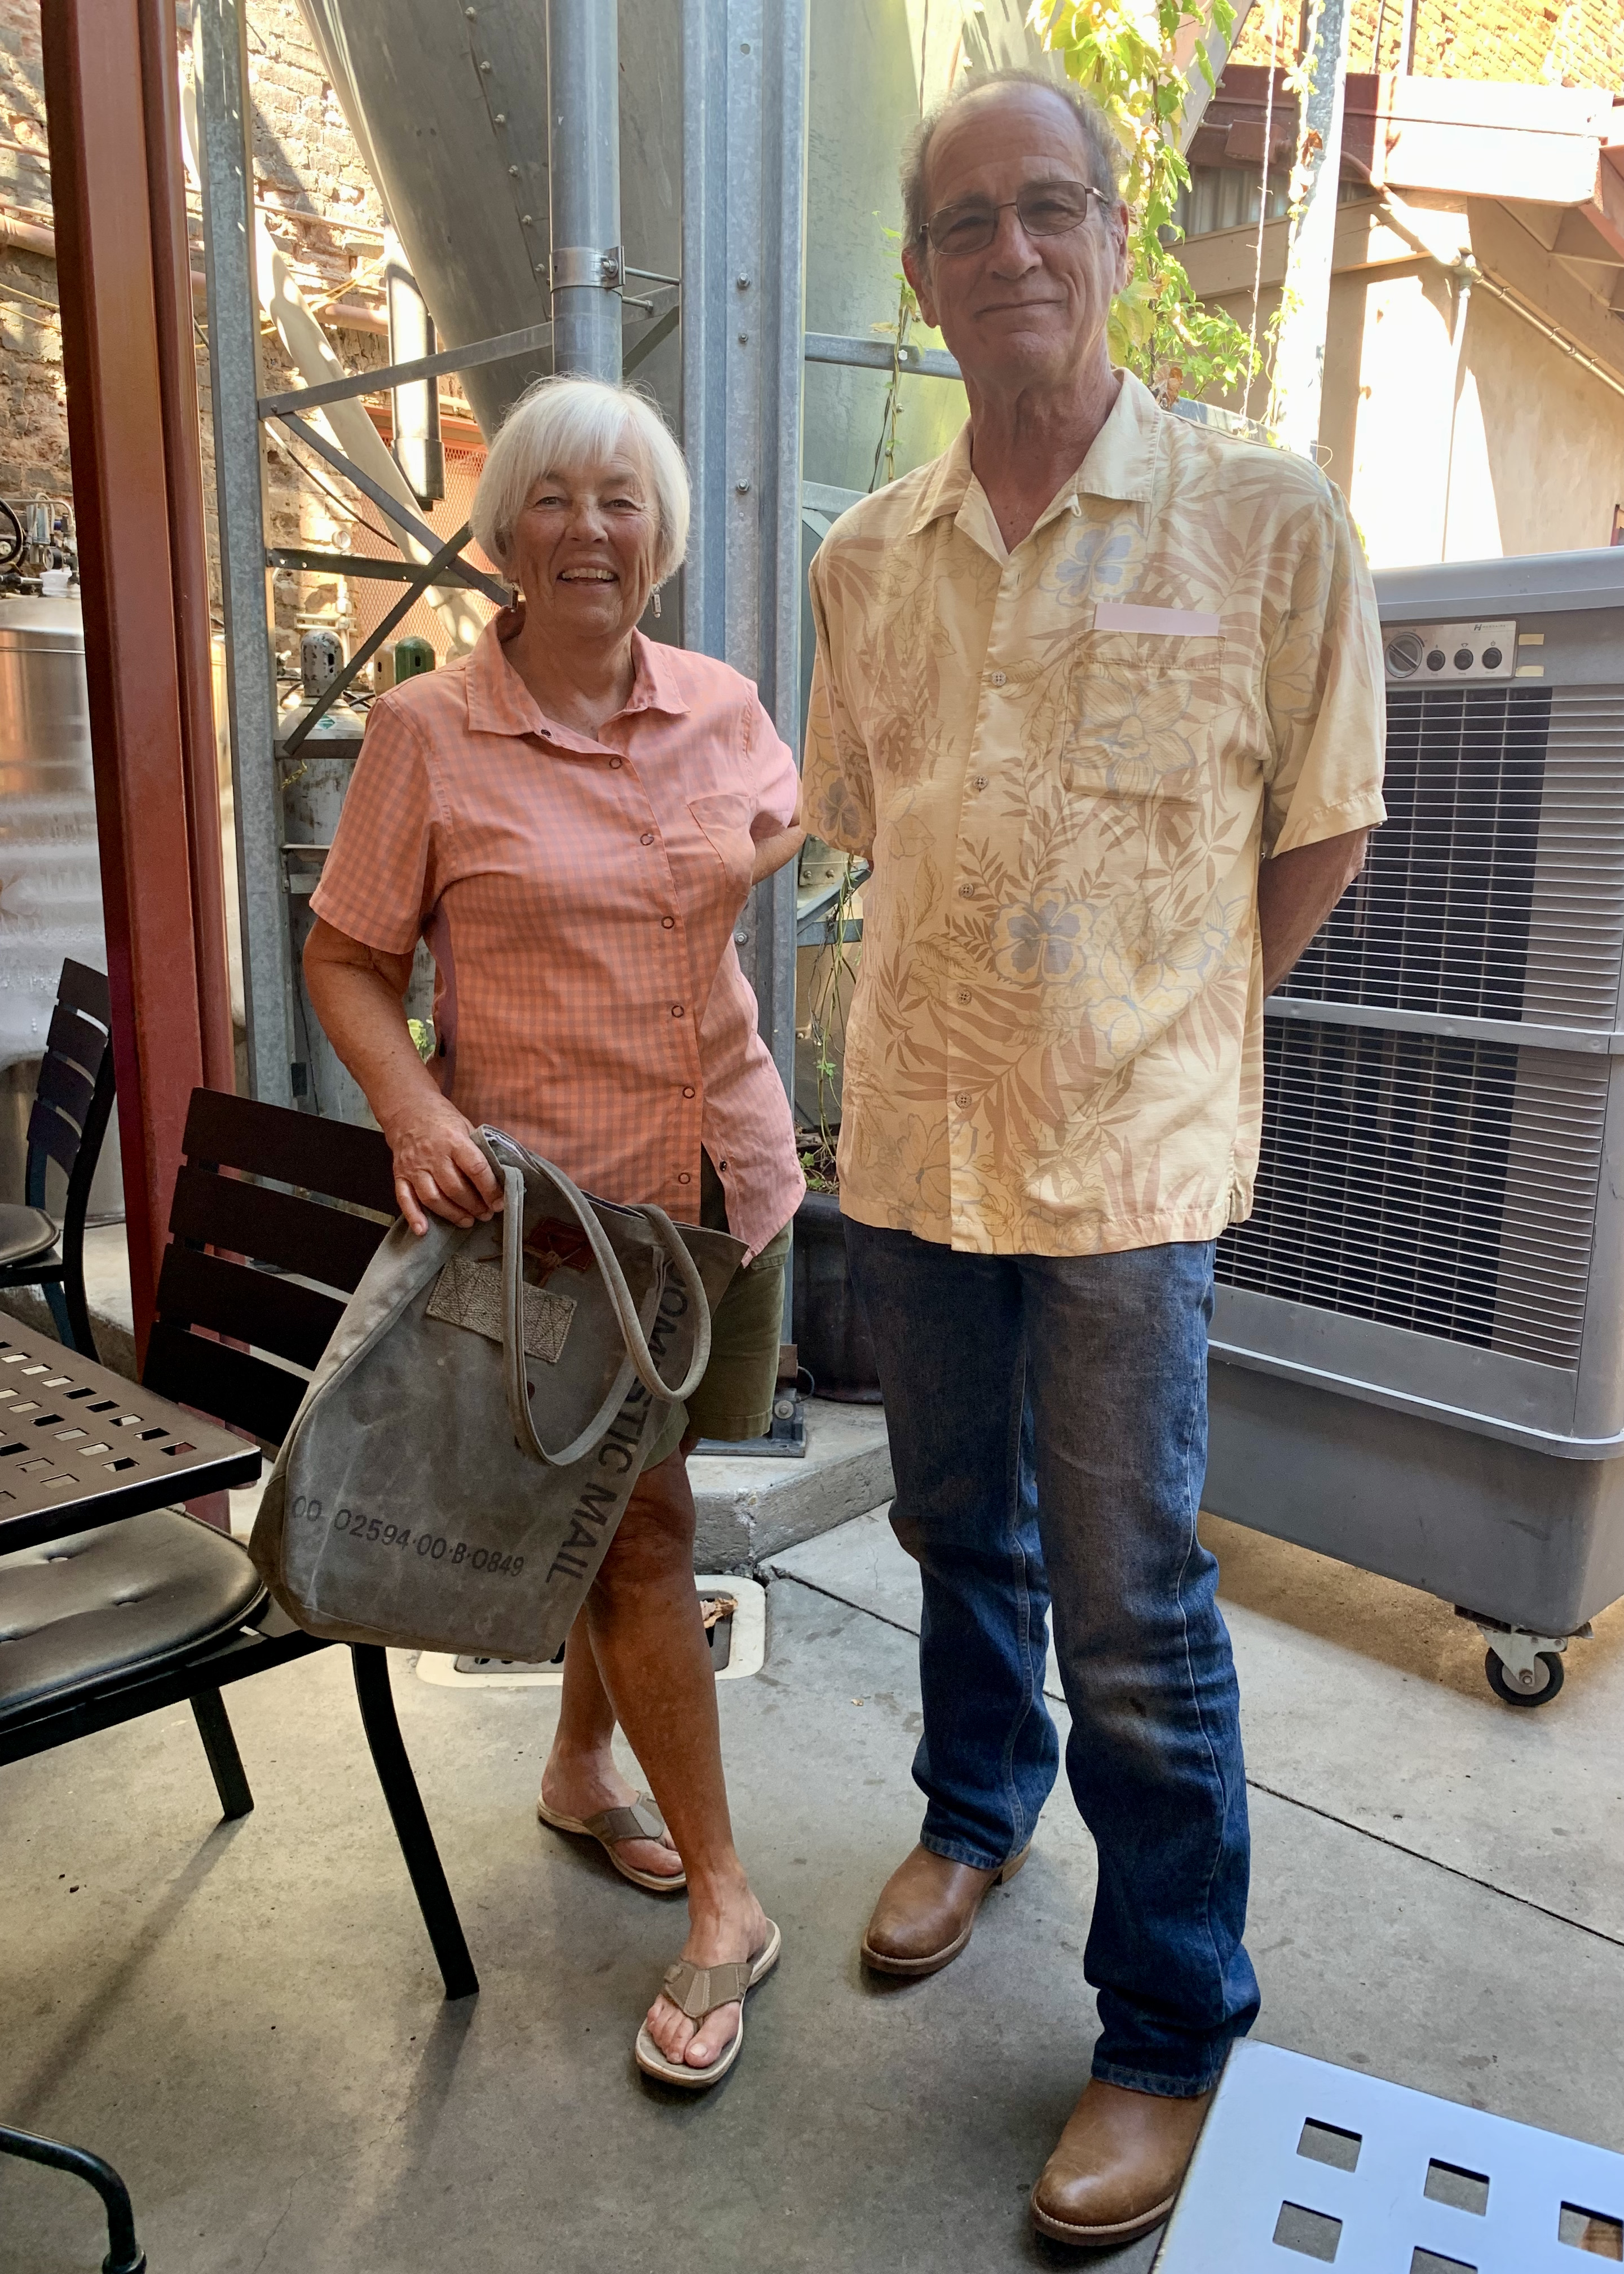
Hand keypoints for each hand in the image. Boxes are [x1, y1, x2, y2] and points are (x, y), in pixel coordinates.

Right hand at [382, 1095, 502, 1234]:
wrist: (407, 1108)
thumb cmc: (441, 1118)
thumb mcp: (465, 1126)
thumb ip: (477, 1149)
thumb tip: (499, 1174)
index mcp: (454, 1140)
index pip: (476, 1169)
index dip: (490, 1189)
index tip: (499, 1202)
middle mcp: (433, 1155)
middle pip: (455, 1188)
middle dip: (474, 1206)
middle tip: (485, 1214)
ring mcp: (415, 1166)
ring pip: (433, 1198)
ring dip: (452, 1214)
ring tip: (467, 1221)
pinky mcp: (400, 1174)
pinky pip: (405, 1198)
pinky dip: (413, 1216)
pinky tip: (423, 1230)